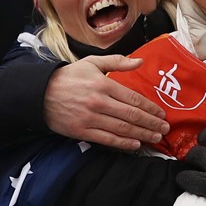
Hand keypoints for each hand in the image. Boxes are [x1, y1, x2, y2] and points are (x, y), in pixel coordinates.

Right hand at [44, 54, 168, 150]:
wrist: (40, 93)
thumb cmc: (68, 77)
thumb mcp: (92, 63)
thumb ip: (117, 62)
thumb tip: (140, 62)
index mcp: (103, 84)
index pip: (133, 98)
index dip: (150, 108)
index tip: (161, 113)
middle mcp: (99, 102)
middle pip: (131, 115)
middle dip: (151, 123)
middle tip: (164, 129)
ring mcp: (90, 118)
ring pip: (122, 129)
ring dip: (142, 134)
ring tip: (155, 137)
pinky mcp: (81, 131)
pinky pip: (106, 139)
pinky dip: (122, 143)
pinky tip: (135, 144)